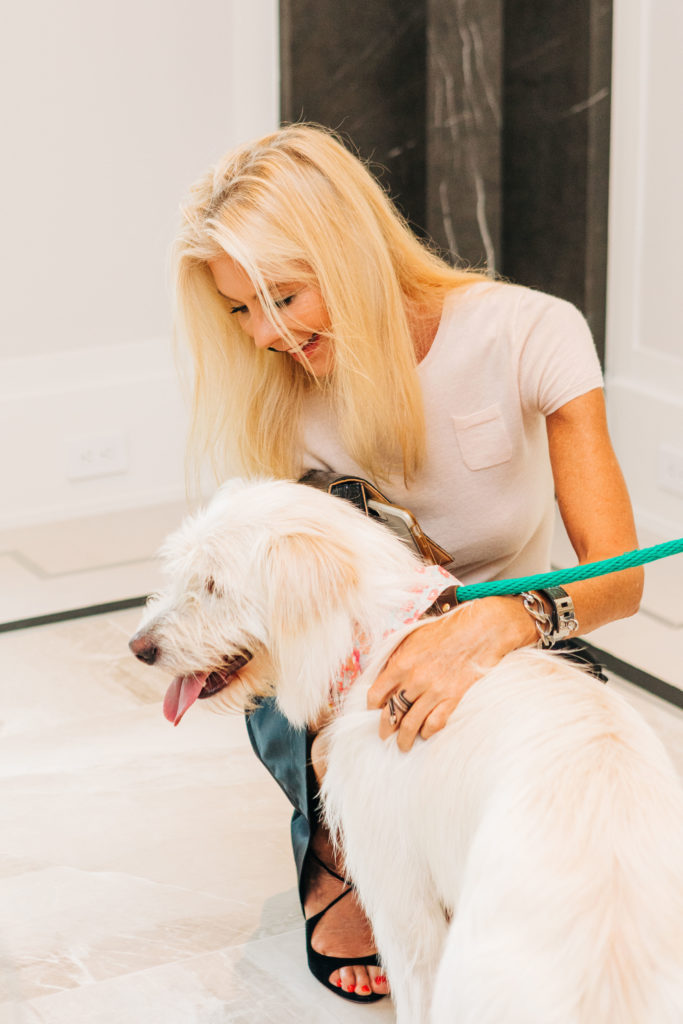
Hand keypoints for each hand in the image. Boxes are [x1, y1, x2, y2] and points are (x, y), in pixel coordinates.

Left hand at [366, 596, 534, 751]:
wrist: (478, 632)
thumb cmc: (444, 632)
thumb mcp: (412, 638)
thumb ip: (396, 657)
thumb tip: (383, 675)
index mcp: (401, 663)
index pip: (376, 694)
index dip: (372, 706)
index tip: (373, 711)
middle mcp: (414, 680)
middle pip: (391, 713)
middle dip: (385, 728)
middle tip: (384, 735)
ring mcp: (434, 692)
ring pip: (411, 724)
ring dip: (404, 738)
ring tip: (402, 745)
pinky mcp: (452, 699)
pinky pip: (435, 724)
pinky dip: (427, 732)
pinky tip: (424, 733)